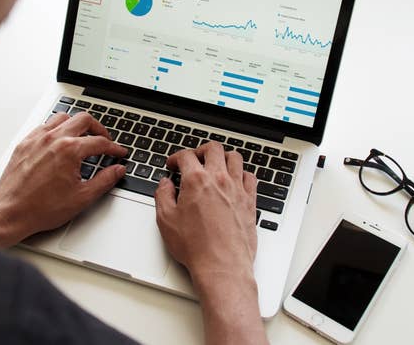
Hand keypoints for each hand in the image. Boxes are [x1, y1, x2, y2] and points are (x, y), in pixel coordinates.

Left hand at [0, 112, 127, 246]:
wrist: (12, 213)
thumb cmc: (42, 208)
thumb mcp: (82, 197)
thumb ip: (104, 180)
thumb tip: (117, 170)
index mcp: (69, 150)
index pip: (100, 142)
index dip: (114, 148)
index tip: (119, 153)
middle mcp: (53, 139)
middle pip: (83, 120)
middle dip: (99, 129)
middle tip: (104, 140)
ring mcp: (37, 139)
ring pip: (62, 118)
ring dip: (76, 124)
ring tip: (83, 136)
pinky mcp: (24, 144)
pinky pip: (43, 126)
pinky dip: (56, 129)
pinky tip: (59, 141)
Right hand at [154, 142, 266, 344]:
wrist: (222, 265)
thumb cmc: (196, 247)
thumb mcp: (166, 220)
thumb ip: (163, 196)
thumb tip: (164, 184)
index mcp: (197, 181)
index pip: (186, 156)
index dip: (176, 157)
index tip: (173, 164)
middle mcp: (219, 180)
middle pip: (214, 149)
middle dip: (201, 150)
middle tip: (194, 159)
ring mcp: (237, 189)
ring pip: (235, 158)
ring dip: (223, 157)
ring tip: (216, 164)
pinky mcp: (250, 201)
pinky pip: (250, 177)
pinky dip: (242, 173)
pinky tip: (236, 180)